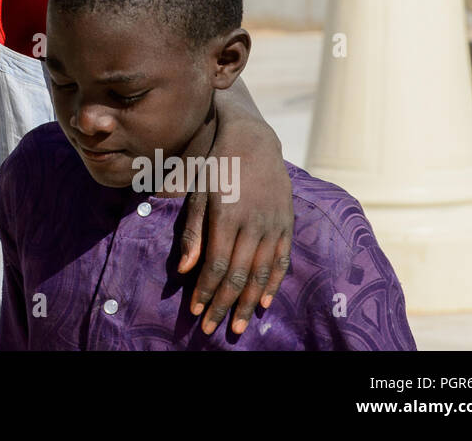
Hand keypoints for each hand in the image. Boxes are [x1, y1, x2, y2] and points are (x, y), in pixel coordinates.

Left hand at [177, 79, 293, 335]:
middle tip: (212, 329)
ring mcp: (273, 225)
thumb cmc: (217, 167)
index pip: (217, 265)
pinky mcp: (287, 224)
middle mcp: (253, 224)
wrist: (253, 142)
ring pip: (261, 273)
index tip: (196, 312)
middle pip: (239, 275)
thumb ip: (192, 232)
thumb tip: (185, 269)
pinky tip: (263, 303)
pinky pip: (281, 261)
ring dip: (247, 303)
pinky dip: (272, 284)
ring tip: (237, 326)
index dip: (206, 291)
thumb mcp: (198, 194)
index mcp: (226, 217)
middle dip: (223, 305)